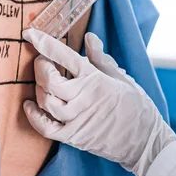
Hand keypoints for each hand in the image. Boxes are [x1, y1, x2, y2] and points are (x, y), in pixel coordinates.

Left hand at [21, 29, 175, 175]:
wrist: (146, 141)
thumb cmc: (136, 107)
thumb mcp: (121, 78)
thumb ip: (101, 58)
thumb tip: (89, 37)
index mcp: (95, 79)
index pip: (64, 56)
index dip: (44, 43)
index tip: (30, 34)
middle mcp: (83, 97)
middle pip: (49, 79)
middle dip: (40, 67)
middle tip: (42, 61)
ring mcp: (76, 118)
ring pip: (45, 101)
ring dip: (38, 88)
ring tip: (43, 82)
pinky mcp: (73, 136)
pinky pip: (45, 127)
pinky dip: (33, 116)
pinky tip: (30, 105)